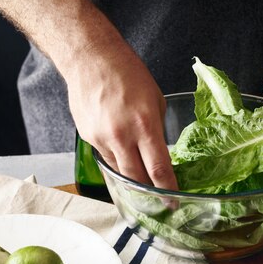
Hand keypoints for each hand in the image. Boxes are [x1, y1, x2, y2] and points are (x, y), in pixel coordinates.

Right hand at [64, 41, 177, 189]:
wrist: (91, 60)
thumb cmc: (127, 73)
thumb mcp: (155, 100)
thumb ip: (157, 129)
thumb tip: (160, 150)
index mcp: (145, 125)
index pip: (159, 168)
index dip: (167, 190)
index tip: (173, 202)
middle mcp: (122, 136)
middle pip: (137, 180)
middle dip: (150, 195)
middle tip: (160, 203)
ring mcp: (102, 139)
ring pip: (120, 173)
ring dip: (133, 180)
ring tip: (144, 184)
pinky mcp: (89, 138)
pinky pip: (107, 159)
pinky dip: (118, 163)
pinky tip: (124, 158)